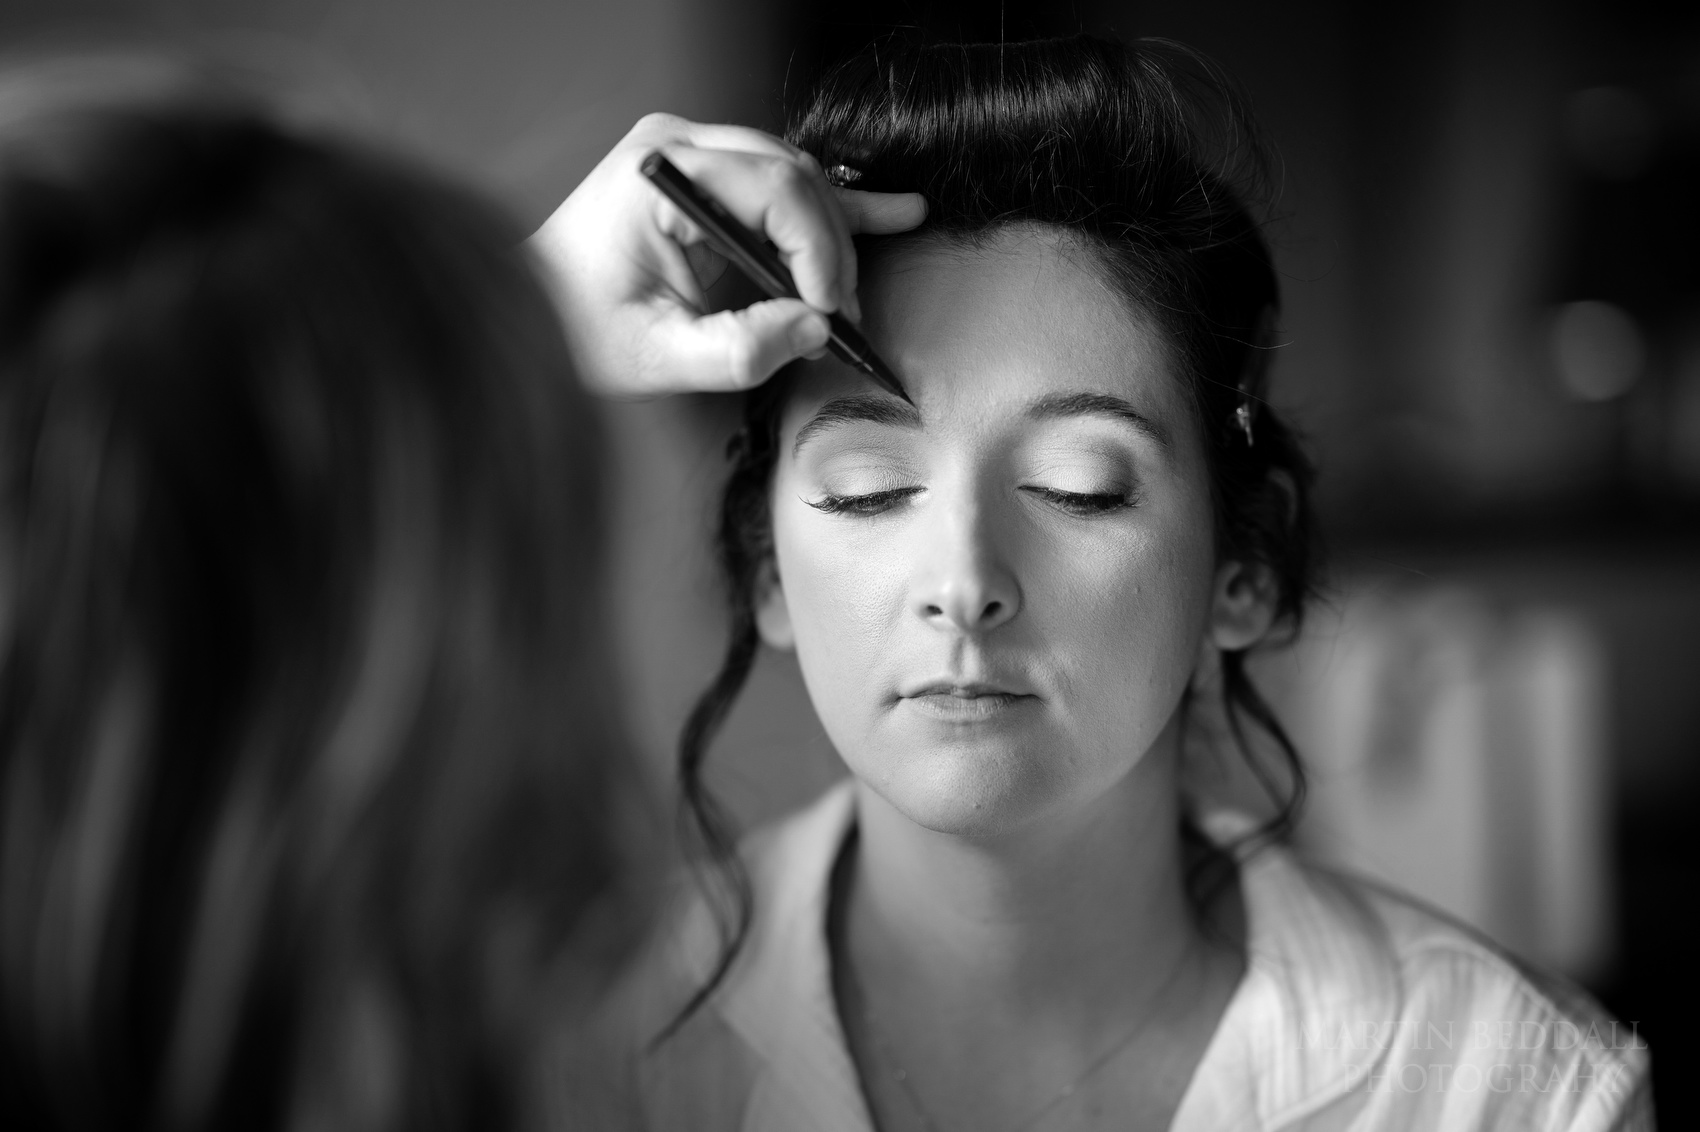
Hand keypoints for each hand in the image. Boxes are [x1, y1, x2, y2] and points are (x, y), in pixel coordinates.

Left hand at [529, 113, 925, 396]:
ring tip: (878, 260)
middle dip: (829, 248)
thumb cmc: (575, 329)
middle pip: (791, 179)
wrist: (531, 312)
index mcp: (659, 176)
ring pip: (794, 179)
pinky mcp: (706, 176)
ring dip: (835, 230)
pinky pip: (779, 185)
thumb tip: (813, 331)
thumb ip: (738, 350)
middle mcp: (677, 148)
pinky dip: (830, 206)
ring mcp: (691, 154)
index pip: (773, 191)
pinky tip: (892, 210)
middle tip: (843, 313)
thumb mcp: (655, 356)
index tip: (830, 311)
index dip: (818, 249)